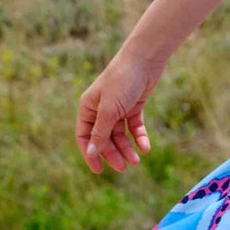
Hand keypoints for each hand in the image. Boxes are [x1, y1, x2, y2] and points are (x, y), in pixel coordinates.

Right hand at [76, 50, 156, 173]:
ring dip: (127, 148)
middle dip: (113, 153)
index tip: (99, 170)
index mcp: (88, 108)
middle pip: (104, 138)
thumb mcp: (110, 109)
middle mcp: (101, 109)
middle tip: (124, 167)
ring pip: (120, 135)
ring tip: (136, 161)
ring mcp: (118, 108)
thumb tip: (91, 152)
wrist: (145, 59)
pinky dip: (139, 137)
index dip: (90, 153)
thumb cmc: (122, 81)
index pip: (85, 136)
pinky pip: (134, 127)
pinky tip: (145, 148)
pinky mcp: (133, 107)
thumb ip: (101, 132)